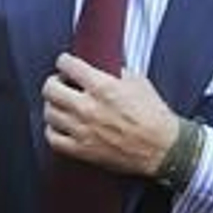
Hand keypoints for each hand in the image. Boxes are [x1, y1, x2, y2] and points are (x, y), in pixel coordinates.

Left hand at [42, 55, 179, 176]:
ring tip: (62, 105)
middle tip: (61, 84)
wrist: (162, 148)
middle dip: (54, 82)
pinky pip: (52, 138)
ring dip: (54, 106)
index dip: (65, 62)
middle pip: (50, 88)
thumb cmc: (154, 116)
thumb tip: (99, 67)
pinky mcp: (82, 150)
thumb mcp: (138, 82)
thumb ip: (114, 72)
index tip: (66, 64)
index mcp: (103, 87)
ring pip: (49, 113)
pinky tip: (61, 126)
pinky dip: (53, 130)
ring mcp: (82, 130)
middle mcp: (88, 107)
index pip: (67, 65)